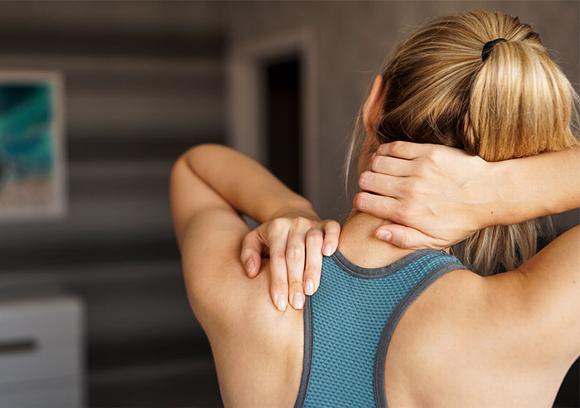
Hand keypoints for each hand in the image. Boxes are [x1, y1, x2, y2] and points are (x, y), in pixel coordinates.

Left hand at [240, 211, 339, 310]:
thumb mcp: (254, 240)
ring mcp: (312, 223)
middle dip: (295, 281)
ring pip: (313, 243)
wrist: (292, 215)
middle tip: (297, 303)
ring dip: (313, 267)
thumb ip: (248, 254)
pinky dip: (332, 239)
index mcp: (276, 229)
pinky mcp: (327, 223)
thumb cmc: (273, 237)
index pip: (277, 258)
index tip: (280, 304)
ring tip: (311, 289)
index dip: (279, 282)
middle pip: (294, 254)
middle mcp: (294, 224)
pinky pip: (333, 228)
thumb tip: (252, 272)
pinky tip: (330, 254)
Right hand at [355, 141, 492, 248]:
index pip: (365, 202)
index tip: (366, 200)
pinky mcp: (428, 152)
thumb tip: (377, 233)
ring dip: (375, 166)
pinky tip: (389, 156)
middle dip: (365, 183)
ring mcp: (418, 170)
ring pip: (377, 162)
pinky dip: (386, 151)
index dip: (361, 201)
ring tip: (381, 171)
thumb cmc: (462, 220)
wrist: (490, 195)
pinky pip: (394, 147)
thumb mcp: (435, 241)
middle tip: (373, 185)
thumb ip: (403, 239)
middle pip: (367, 180)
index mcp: (406, 214)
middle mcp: (409, 191)